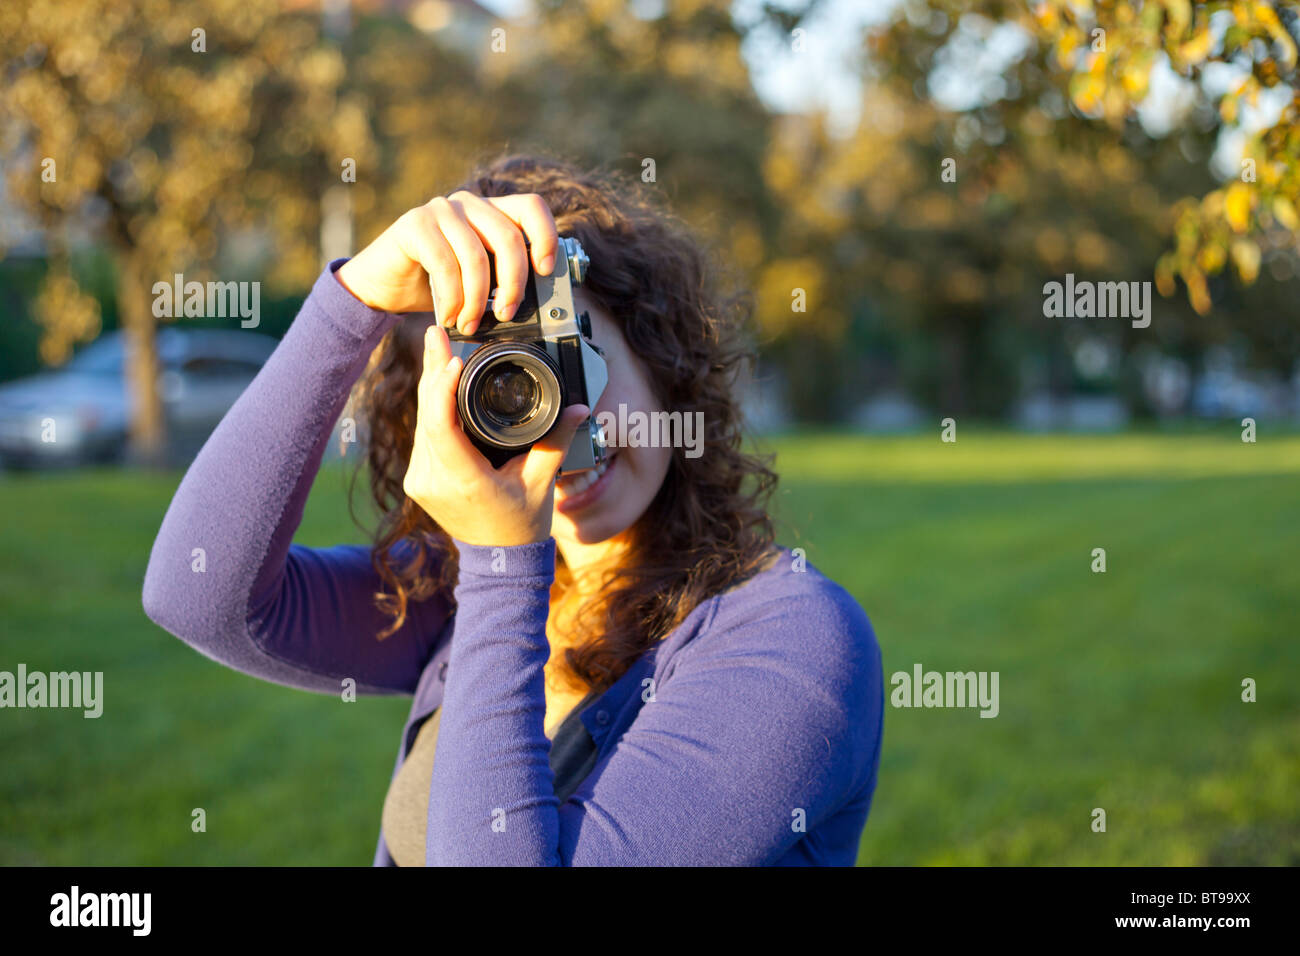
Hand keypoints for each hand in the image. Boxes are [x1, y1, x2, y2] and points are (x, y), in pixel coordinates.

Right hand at [335, 191, 559, 333]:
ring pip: (476, 256)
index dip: (545, 237)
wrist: (383, 286)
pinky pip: (444, 264)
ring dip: (477, 300)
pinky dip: (451, 298)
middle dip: (513, 284)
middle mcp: (469, 203)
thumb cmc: (435, 285)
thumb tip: (538, 301)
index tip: (545, 272)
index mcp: (491, 212)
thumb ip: (503, 278)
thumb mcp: (479, 281)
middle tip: (506, 314)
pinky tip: (449, 316)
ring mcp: (441, 210)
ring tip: (471, 324)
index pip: (531, 208)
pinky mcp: (414, 224)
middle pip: (509, 238)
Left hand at [402, 323, 589, 546]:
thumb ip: (556, 441)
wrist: (498, 562)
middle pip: (426, 416)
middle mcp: (433, 481)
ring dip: (429, 386)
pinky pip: (422, 436)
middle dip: (431, 372)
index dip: (441, 389)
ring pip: (420, 422)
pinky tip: (436, 382)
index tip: (451, 359)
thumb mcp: (542, 482)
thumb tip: (580, 409)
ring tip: (436, 349)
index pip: (441, 427)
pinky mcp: (418, 479)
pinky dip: (431, 408)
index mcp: (464, 482)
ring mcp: (421, 481)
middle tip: (435, 333)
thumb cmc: (522, 524)